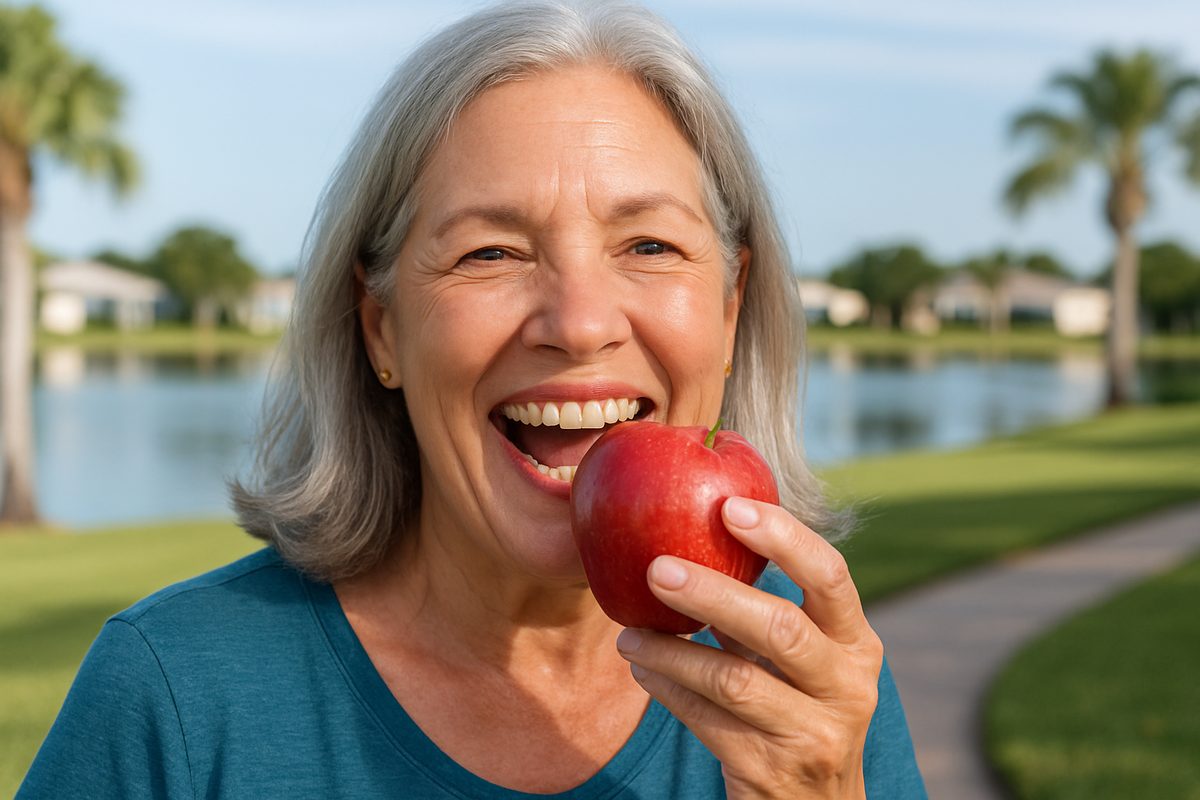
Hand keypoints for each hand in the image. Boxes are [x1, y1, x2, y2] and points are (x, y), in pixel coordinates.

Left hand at [614, 497, 882, 798]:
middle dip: (712, 592)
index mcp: (857, 643)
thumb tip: (696, 535)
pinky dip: (669, 689)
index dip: (783, 537)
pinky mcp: (774, 771)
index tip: (730, 506)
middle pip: (779, 626)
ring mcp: (815, 733)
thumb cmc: (798, 712)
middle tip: (656, 568)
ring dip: (672, 651)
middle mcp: (847, 686)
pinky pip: (708, 720)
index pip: (830, 575)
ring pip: (734, 679)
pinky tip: (642, 669)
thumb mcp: (804, 663)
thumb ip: (766, 612)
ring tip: (629, 633)